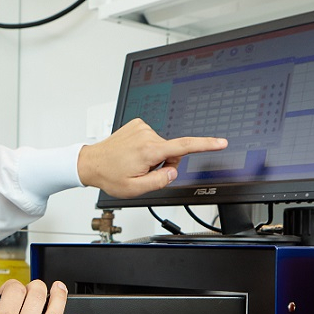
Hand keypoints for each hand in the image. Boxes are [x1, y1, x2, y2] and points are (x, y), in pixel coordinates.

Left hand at [78, 118, 227, 197]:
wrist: (92, 163)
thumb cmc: (110, 176)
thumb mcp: (136, 189)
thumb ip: (160, 181)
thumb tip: (173, 171)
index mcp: (149, 150)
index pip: (184, 147)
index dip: (206, 145)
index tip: (221, 142)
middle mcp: (147, 135)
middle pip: (172, 151)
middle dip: (164, 164)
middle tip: (144, 171)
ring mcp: (142, 128)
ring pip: (161, 146)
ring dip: (153, 157)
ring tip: (134, 162)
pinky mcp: (137, 124)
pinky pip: (152, 139)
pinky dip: (146, 148)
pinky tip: (132, 154)